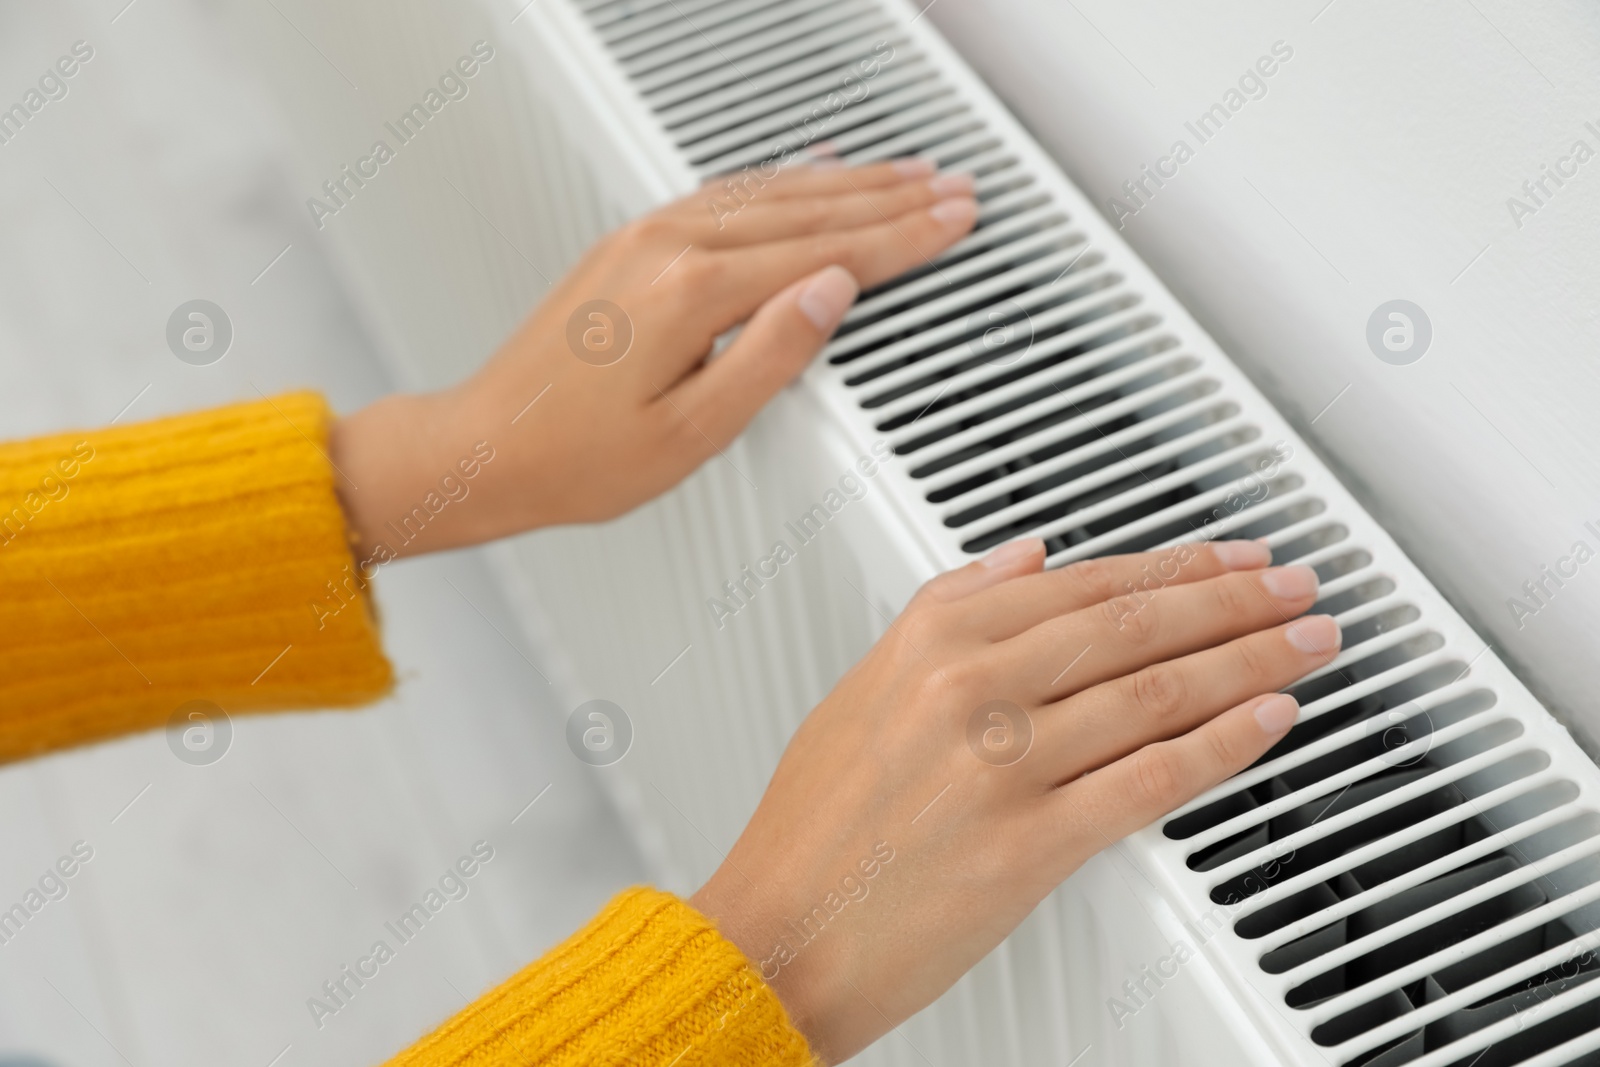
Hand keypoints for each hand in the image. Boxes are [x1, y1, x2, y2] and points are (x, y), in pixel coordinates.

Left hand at [328, 159, 977, 557]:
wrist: (487, 446)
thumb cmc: (576, 457)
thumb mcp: (693, 432)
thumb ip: (771, 356)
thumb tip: (833, 294)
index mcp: (692, 293)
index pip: (827, 251)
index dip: (902, 238)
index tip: (953, 220)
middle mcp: (668, 248)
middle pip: (807, 207)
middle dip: (891, 197)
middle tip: (952, 189)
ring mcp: (645, 238)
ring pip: (770, 190)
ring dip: (846, 179)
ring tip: (905, 174)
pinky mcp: (630, 245)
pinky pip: (727, 192)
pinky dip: (783, 179)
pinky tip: (807, 171)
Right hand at [689, 538, 1341, 1062]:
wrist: (778, 936)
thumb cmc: (815, 827)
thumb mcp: (862, 687)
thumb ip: (948, 609)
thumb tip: (1030, 558)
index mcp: (932, 639)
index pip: (1086, 582)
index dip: (1177, 566)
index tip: (1231, 559)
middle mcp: (971, 687)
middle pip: (1136, 624)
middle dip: (1236, 600)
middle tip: (1294, 587)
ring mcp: (1004, 763)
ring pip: (1158, 690)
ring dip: (1250, 660)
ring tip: (1304, 644)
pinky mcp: (1032, 843)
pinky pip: (1153, 777)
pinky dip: (1224, 744)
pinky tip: (1268, 720)